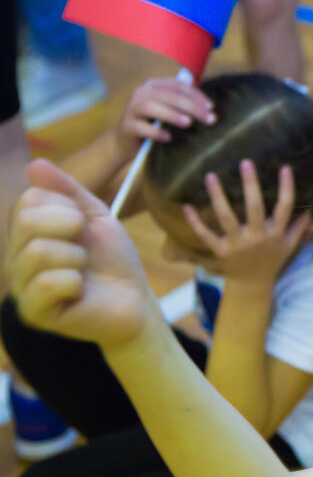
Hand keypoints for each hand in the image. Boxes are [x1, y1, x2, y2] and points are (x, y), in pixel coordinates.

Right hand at [8, 160, 158, 347]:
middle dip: (71, 229)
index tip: (84, 227)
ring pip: (37, 252)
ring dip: (75, 258)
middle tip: (86, 249)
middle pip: (26, 221)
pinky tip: (80, 291)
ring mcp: (21, 285)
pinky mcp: (32, 312)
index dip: (67, 208)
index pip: (29, 199)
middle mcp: (15, 256)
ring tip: (83, 271)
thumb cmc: (112, 259)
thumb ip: (68, 191)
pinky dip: (73, 283)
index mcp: (26, 231)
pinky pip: (45, 283)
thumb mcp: (95, 216)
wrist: (134, 300)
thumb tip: (35, 163)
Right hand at [116, 77, 214, 156]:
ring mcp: (132, 109)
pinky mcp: (127, 126)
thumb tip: (210, 111)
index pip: (177, 85)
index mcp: (153, 86)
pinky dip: (156, 132)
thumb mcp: (168, 111)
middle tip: (209, 119)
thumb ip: (183, 106)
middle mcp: (141, 94)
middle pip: (168, 95)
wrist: (126, 142)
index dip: (196, 95)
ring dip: (171, 114)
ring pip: (151, 107)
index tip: (211, 107)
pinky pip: (142, 128)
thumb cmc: (153, 125)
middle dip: (191, 106)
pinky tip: (168, 138)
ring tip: (188, 123)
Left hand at [183, 160, 312, 287]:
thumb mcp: (290, 247)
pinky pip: (207, 235)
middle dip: (250, 185)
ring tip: (211, 176)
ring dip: (218, 197)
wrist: (252, 286)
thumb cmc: (271, 262)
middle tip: (245, 162)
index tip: (285, 168)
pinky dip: (196, 222)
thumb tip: (312, 212)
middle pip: (254, 209)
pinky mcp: (220, 251)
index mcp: (275, 234)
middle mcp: (257, 237)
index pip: (284, 209)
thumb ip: (300, 229)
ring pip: (226, 218)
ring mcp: (237, 244)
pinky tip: (187, 207)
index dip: (286, 189)